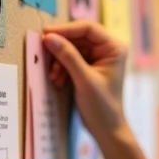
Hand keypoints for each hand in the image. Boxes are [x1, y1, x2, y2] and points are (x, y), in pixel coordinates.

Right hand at [42, 21, 128, 137]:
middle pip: (78, 38)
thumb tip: (49, 38)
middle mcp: (108, 49)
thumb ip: (67, 56)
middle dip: (61, 49)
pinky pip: (72, 60)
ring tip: (53, 77)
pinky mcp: (90, 67)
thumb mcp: (83, 80)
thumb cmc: (102, 106)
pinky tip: (57, 80)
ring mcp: (99, 58)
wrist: (107, 129)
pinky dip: (62, 68)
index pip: (88, 28)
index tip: (46, 34)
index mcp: (114, 48)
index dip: (66, 29)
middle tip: (44, 56)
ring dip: (59, 61)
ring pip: (72, 49)